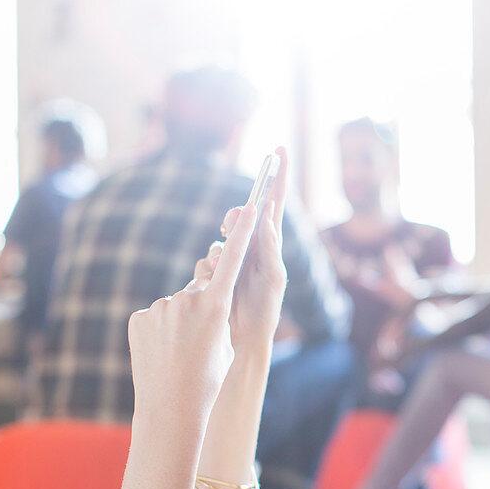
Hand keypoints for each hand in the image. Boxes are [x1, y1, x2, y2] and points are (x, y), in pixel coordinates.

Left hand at [128, 202, 257, 418]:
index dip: (241, 232)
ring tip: (180, 354)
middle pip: (201, 289)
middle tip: (201, 340)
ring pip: (177, 305)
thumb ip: (215, 311)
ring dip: (180, 323)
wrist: (170, 409)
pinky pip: (156, 317)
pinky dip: (161, 331)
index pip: (231, 260)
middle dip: (204, 305)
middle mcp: (187, 300)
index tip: (249, 206)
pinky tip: (162, 354)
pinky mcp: (139, 317)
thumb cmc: (207, 381)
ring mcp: (160, 308)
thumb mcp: (223, 343)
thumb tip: (201, 295)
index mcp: (217, 307)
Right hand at [193, 148, 289, 355]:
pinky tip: (215, 279)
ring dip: (223, 248)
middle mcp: (255, 246)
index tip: (280, 148)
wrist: (243, 340)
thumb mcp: (272, 278)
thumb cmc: (264, 311)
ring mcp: (234, 258)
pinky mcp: (217, 271)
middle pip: (244, 216)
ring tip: (226, 263)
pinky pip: (209, 258)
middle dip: (237, 217)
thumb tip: (269, 214)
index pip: (276, 201)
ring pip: (223, 238)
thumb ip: (270, 247)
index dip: (278, 174)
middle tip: (234, 223)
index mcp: (272, 244)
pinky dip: (210, 266)